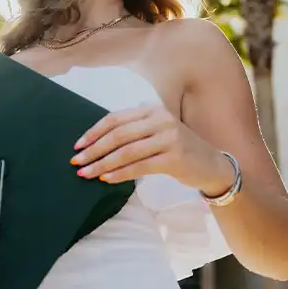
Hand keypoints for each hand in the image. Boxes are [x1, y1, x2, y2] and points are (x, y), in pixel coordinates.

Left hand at [71, 104, 234, 192]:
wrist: (211, 164)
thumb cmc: (177, 149)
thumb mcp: (156, 131)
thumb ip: (133, 130)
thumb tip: (96, 143)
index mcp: (152, 109)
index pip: (115, 118)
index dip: (93, 132)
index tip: (77, 146)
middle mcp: (160, 119)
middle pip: (118, 135)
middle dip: (93, 150)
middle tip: (77, 162)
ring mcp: (168, 138)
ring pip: (126, 152)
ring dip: (102, 164)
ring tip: (86, 174)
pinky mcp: (174, 158)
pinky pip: (139, 167)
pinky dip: (120, 174)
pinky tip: (106, 179)